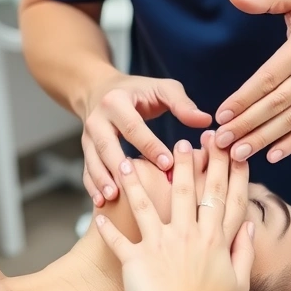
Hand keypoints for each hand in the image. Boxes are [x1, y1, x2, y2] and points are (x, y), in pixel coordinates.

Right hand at [82, 74, 212, 205]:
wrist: (99, 90)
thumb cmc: (138, 92)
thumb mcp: (161, 89)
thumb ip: (182, 103)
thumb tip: (204, 120)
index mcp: (116, 101)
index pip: (134, 126)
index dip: (150, 146)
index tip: (168, 165)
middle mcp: (98, 119)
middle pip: (106, 145)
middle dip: (119, 166)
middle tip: (132, 184)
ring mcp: (87, 136)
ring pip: (93, 160)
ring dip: (101, 179)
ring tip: (112, 197)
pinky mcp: (85, 150)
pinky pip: (87, 170)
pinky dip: (92, 186)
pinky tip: (102, 201)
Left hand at [94, 135, 255, 290]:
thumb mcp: (239, 285)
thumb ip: (244, 253)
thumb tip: (250, 228)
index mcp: (216, 242)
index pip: (226, 198)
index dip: (230, 172)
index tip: (230, 151)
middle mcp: (189, 236)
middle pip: (190, 190)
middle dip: (189, 162)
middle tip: (185, 141)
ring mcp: (160, 245)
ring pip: (148, 204)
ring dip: (138, 180)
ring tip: (130, 160)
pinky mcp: (136, 258)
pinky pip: (117, 239)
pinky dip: (107, 226)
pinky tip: (97, 211)